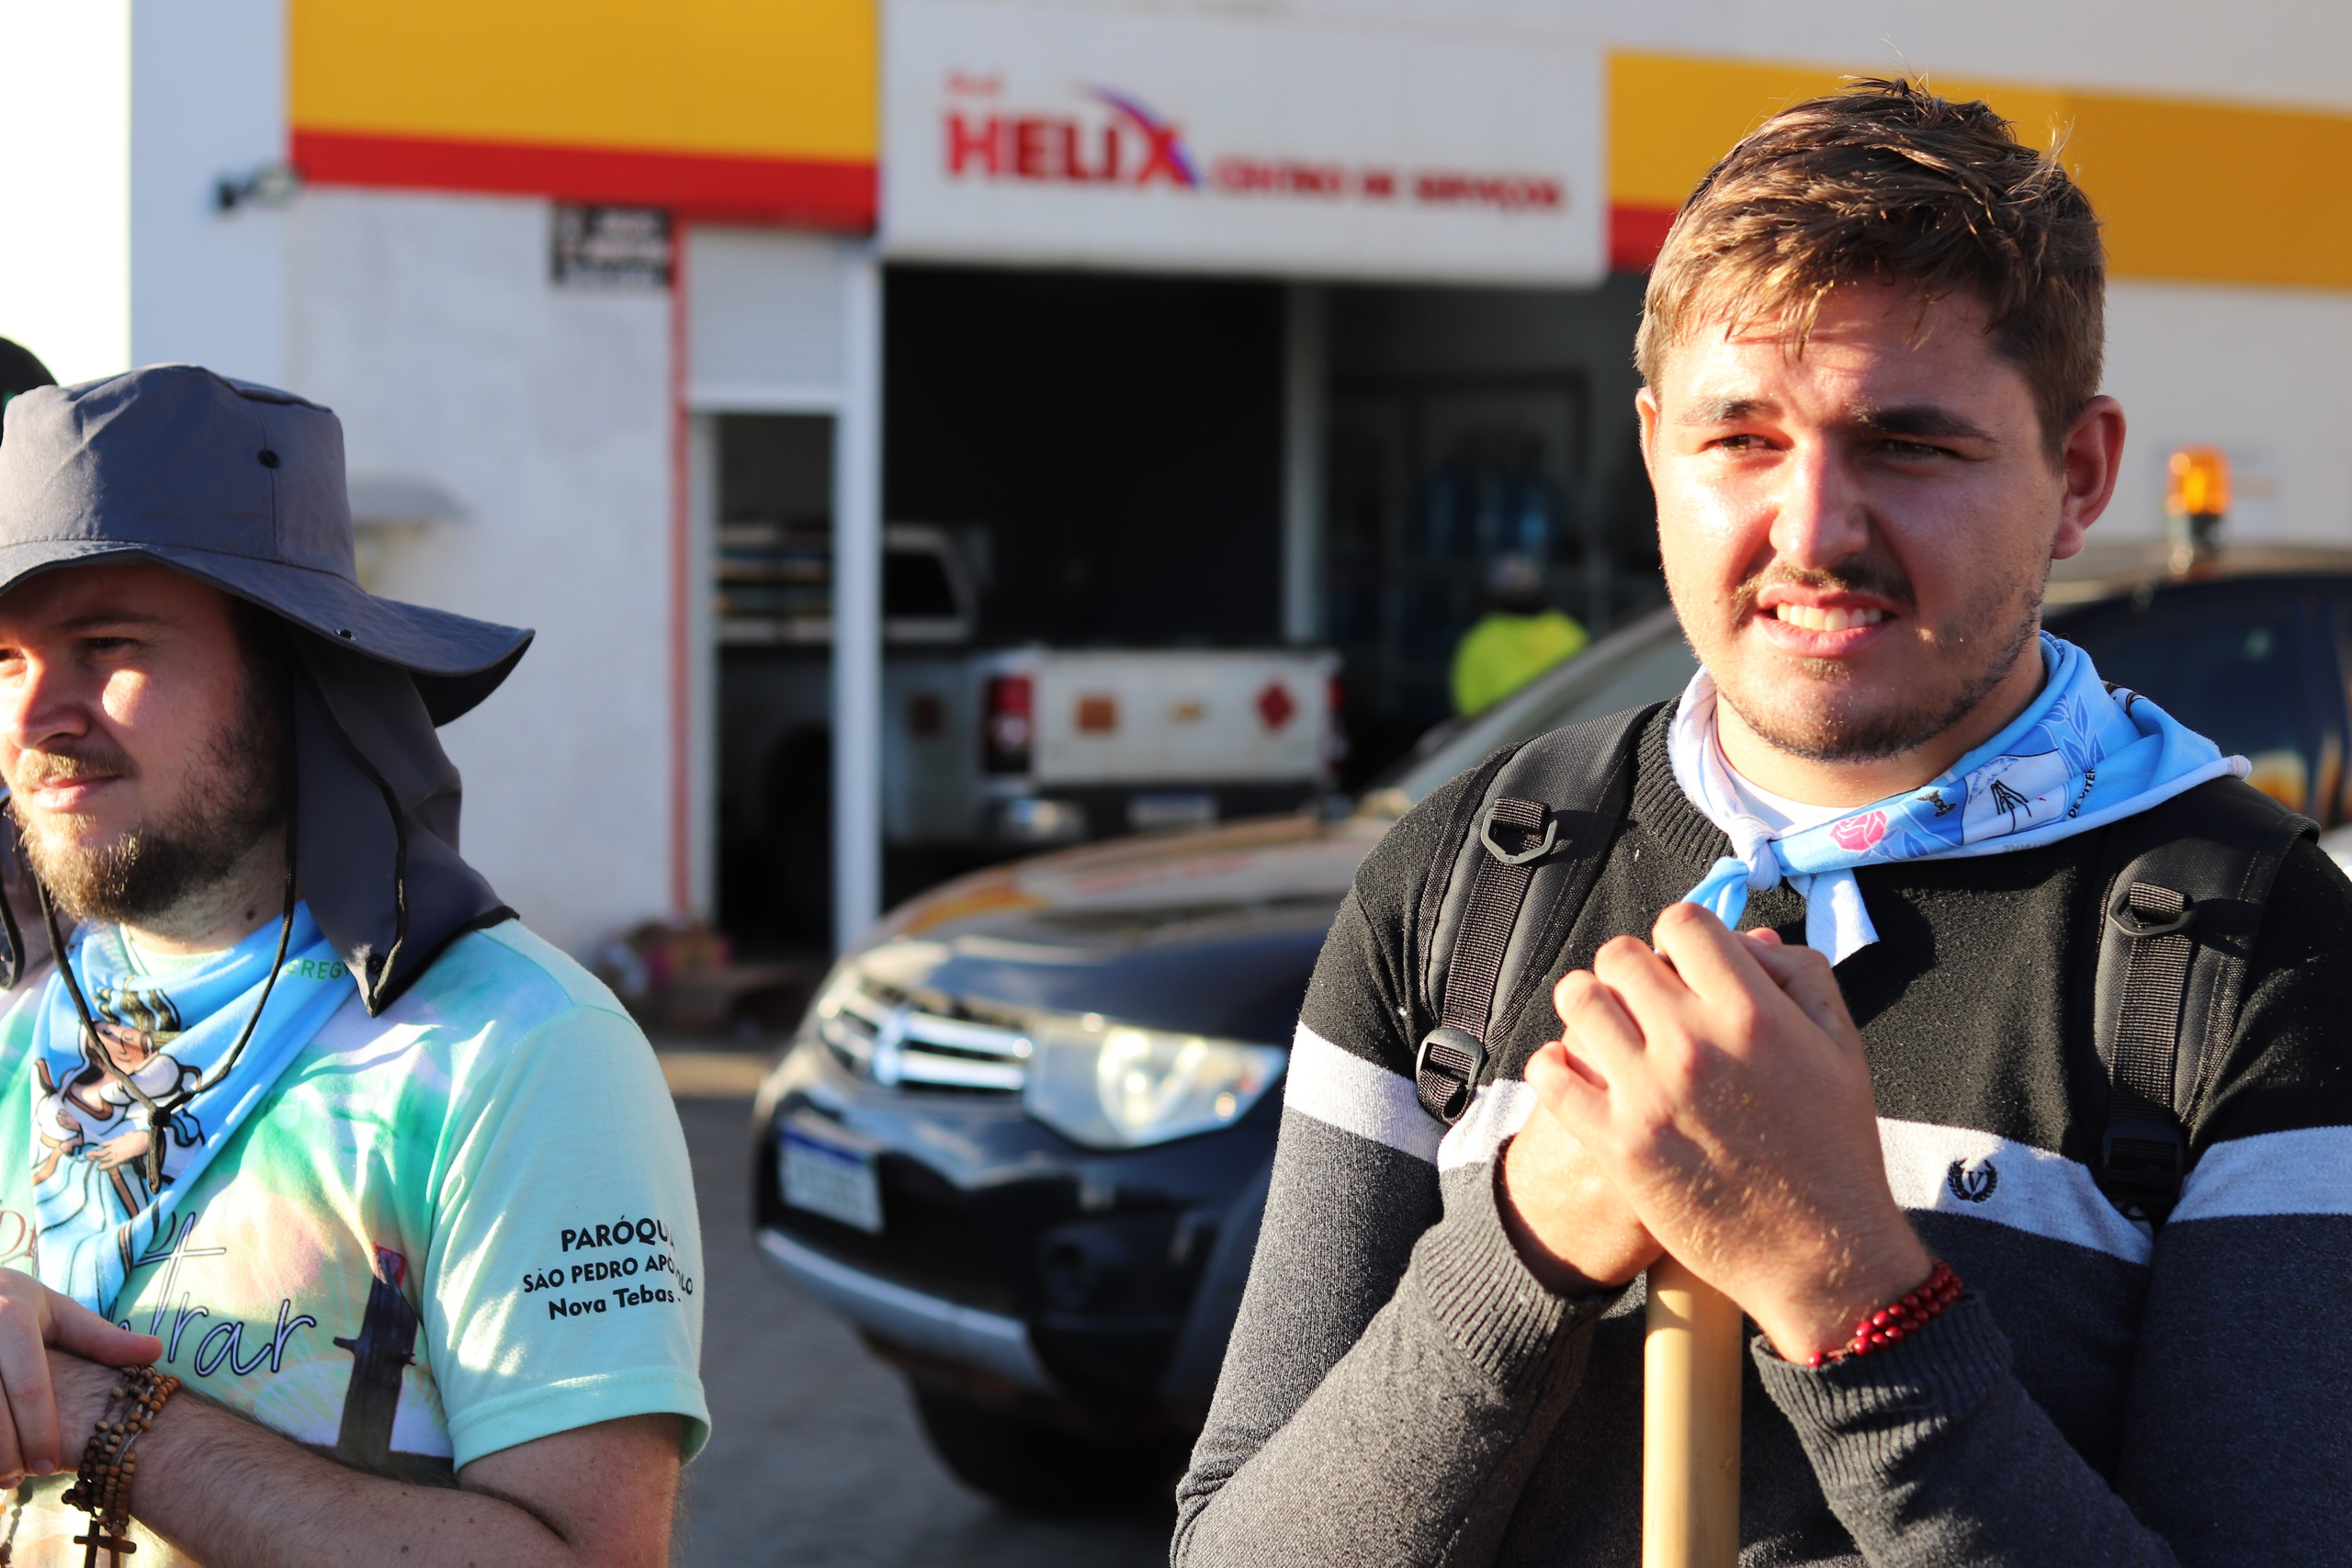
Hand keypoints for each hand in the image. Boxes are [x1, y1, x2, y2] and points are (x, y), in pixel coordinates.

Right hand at [0, 1267, 162, 1482]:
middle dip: (5, 1452)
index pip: (28, 1386)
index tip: (52, 1464)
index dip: (39, 1430)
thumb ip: (99, 1337)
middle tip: (22, 1479)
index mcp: (10, 1318)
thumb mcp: (53, 1310)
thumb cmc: (10, 1301)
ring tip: (0, 1476)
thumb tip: (155, 1353)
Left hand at [91, 1130, 150, 1171]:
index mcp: (117, 1140)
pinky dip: (105, 1165)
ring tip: (89, 1160)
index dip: (99, 1147)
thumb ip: (126, 1135)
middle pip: (102, 1151)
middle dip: (94, 1153)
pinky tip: (99, 1168)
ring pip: (104, 1156)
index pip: (105, 1144)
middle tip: (86, 1156)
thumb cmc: (139, 1135)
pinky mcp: (121, 1157)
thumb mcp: (130, 1134)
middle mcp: (114, 1146)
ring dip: (96, 1158)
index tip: (95, 1149)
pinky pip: (111, 1162)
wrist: (143, 1138)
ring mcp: (117, 1152)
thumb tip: (126, 1135)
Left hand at [1529, 906, 1930, 1360]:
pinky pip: (1551, 1074)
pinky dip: (1554, 1064)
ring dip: (1588, 1004)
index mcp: (1752, 1012)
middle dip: (1631, 969)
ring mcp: (1648, 1093)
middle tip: (1642, 998)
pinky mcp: (1616, 1143)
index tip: (1681, 961)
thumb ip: (1800, 976)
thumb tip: (1747, 940)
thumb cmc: (1835, 1150)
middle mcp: (1694, 1044)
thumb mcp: (1843, 1046)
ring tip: (1606, 1026)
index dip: (1679, 936)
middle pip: (1620, 956)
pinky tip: (1576, 1071)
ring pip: (1578, 1001)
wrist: (1821, 1256)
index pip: (1683, 923)